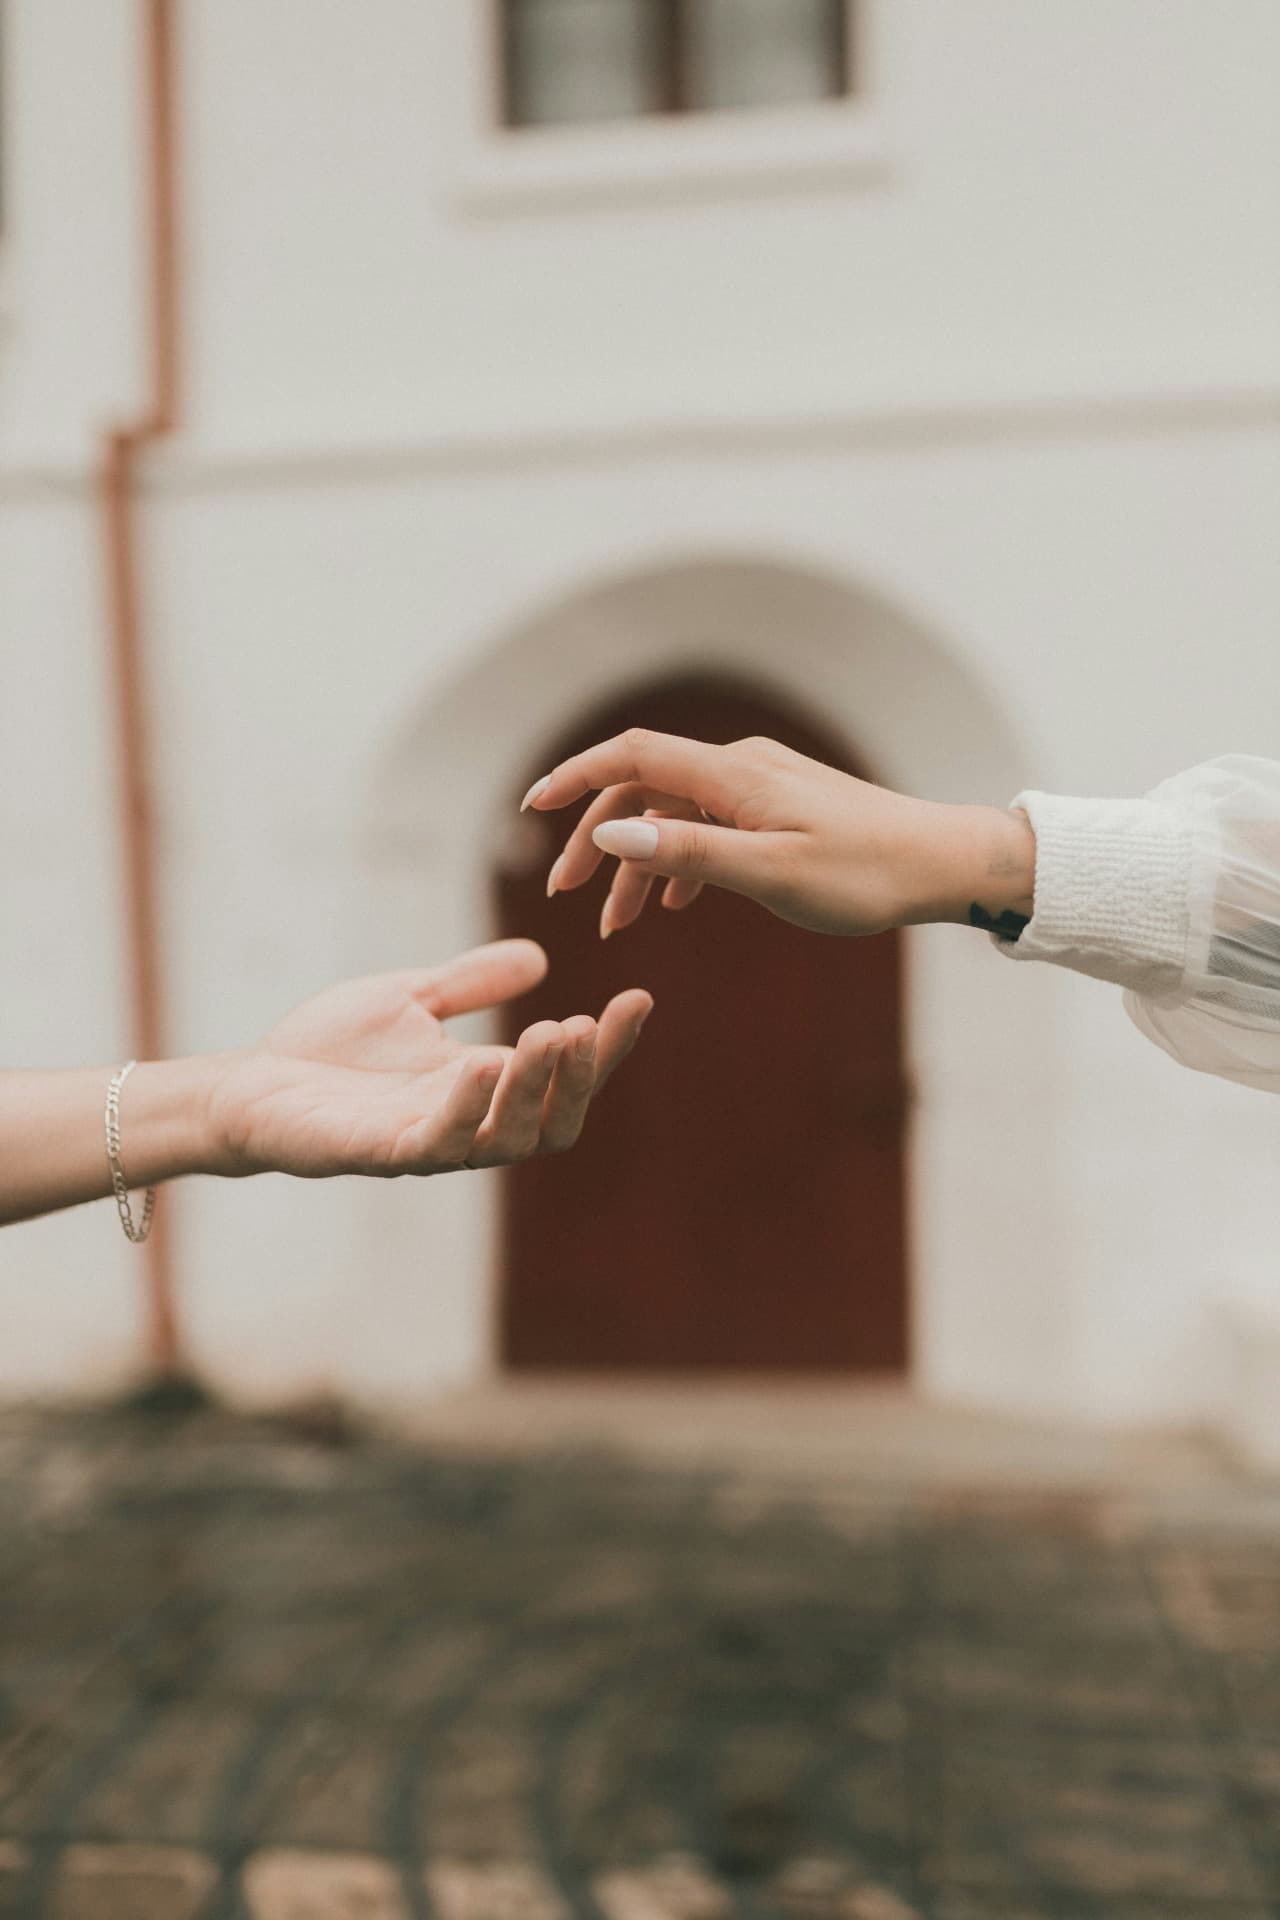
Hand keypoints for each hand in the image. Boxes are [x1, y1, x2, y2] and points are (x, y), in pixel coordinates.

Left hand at [205, 940, 651, 1178]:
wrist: (248, 1084)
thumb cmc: (327, 1050)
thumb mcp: (413, 999)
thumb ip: (470, 984)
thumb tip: (538, 959)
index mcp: (483, 1090)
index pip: (564, 1078)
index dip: (607, 1047)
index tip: (638, 998)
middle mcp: (465, 1125)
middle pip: (551, 1123)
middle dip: (579, 1076)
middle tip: (589, 1024)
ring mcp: (423, 1145)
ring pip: (505, 1139)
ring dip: (533, 1089)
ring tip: (551, 1034)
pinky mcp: (376, 1153)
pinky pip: (435, 1143)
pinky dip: (466, 1107)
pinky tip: (484, 1065)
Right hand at [524, 730, 1034, 937]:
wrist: (943, 864)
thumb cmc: (864, 874)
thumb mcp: (770, 874)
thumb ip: (688, 853)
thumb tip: (611, 836)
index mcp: (734, 776)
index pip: (632, 756)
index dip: (575, 777)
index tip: (532, 809)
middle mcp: (742, 767)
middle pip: (644, 786)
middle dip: (595, 839)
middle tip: (565, 896)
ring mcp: (762, 784)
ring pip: (675, 812)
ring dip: (639, 862)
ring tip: (618, 922)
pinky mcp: (780, 806)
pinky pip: (709, 824)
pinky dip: (680, 859)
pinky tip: (677, 903)